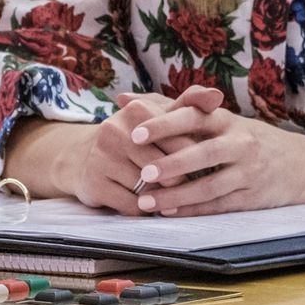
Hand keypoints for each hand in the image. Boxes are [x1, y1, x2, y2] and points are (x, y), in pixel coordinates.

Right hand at [4, 86, 223, 213]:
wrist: (88, 158)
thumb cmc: (139, 137)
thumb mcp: (163, 116)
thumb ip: (191, 104)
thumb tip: (217, 95)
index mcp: (138, 110)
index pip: (180, 139)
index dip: (195, 157)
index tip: (203, 164)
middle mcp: (114, 130)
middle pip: (166, 167)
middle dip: (180, 180)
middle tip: (185, 184)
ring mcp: (101, 158)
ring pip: (150, 189)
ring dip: (162, 196)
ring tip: (163, 192)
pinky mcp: (93, 185)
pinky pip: (133, 206)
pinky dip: (145, 209)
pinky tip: (145, 203)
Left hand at [131, 103, 304, 215]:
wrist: (299, 164)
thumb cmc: (246, 139)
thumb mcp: (220, 119)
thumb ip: (171, 109)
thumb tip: (123, 99)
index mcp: (229, 121)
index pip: (196, 117)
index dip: (166, 124)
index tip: (136, 132)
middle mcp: (241, 144)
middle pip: (205, 152)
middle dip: (174, 162)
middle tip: (143, 171)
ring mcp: (248, 172)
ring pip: (210, 185)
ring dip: (177, 194)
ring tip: (146, 200)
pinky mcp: (251, 197)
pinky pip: (218, 205)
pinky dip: (193, 210)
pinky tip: (169, 211)